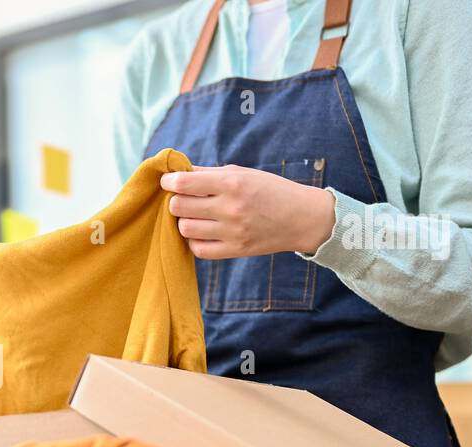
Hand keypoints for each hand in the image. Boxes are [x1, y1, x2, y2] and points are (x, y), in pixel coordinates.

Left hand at [160, 165, 335, 259]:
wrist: (302, 218)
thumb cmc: (271, 190)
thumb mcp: (243, 173)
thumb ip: (209, 173)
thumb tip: (177, 171)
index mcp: (232, 183)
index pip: (184, 183)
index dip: (169, 181)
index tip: (169, 181)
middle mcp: (230, 208)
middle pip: (179, 207)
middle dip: (176, 201)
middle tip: (185, 199)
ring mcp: (232, 232)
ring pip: (185, 229)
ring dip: (184, 221)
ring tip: (195, 216)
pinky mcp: (235, 250)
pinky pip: (198, 249)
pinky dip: (194, 240)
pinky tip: (202, 232)